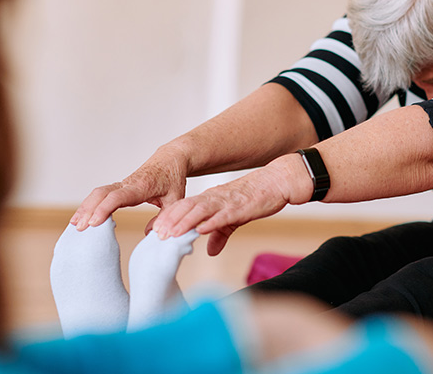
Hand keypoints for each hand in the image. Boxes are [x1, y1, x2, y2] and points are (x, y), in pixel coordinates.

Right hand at [71, 146, 188, 229]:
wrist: (170, 160)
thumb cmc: (173, 180)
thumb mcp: (176, 199)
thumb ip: (166, 217)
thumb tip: (152, 234)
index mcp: (141, 186)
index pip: (118, 197)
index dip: (104, 209)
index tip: (94, 223)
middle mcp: (128, 183)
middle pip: (102, 194)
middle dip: (89, 210)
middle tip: (79, 229)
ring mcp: (121, 184)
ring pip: (98, 193)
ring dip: (85, 208)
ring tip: (75, 225)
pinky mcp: (119, 187)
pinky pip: (101, 194)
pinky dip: (90, 205)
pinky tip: (82, 217)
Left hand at [151, 153, 311, 254]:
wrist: (277, 182)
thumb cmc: (256, 198)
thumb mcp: (234, 218)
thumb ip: (220, 233)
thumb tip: (210, 251)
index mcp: (211, 199)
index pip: (183, 207)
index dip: (168, 218)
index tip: (154, 231)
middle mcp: (214, 198)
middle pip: (186, 208)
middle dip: (169, 221)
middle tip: (155, 235)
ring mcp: (226, 202)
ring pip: (200, 210)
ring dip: (184, 222)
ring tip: (170, 234)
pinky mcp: (241, 207)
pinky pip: (223, 215)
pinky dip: (210, 222)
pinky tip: (200, 229)